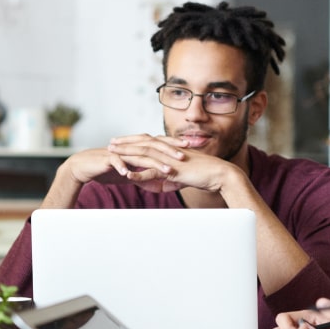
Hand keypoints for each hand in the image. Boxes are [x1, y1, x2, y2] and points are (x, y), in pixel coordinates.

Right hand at [54, 142, 179, 190]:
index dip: (173, 144)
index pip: (159, 143)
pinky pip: (117, 162)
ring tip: (166, 170)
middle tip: (184, 157)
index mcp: (137, 148)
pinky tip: (130, 175)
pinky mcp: (107, 159)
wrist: (84, 167)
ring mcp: (119, 152)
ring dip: (153, 163)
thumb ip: (143, 178)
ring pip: (138, 155)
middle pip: (153, 146)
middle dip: (169, 151)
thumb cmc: (106, 170)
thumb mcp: (128, 176)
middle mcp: (130, 148)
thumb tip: (158, 185)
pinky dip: (123, 168)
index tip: (189, 147)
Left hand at [106, 134, 238, 193]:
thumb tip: (159, 187)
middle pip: (142, 144)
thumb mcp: (181, 178)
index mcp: (170, 150)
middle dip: (125, 144)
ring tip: (113, 155)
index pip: (148, 142)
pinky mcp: (174, 170)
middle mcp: (168, 151)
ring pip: (144, 155)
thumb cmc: (203, 175)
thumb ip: (168, 181)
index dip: (133, 141)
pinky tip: (128, 176)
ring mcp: (170, 159)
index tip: (120, 141)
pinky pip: (154, 172)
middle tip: (110, 144)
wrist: (219, 174)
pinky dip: (140, 175)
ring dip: (127, 154)